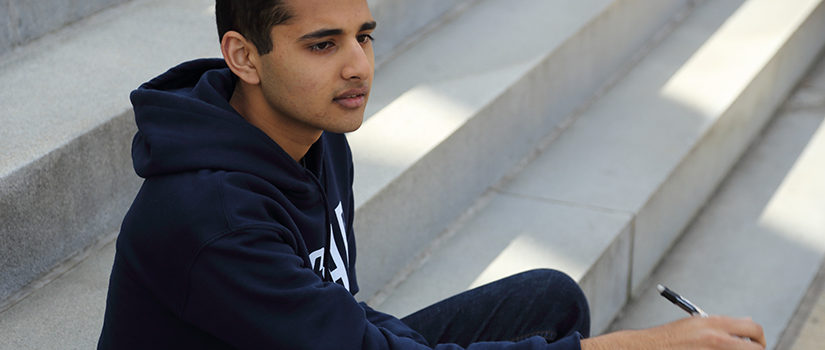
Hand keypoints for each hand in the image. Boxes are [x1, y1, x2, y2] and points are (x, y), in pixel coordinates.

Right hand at [581, 315, 765, 349]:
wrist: (648, 348)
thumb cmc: (670, 338)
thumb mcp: (695, 324)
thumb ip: (721, 325)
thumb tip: (747, 325)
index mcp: (713, 323)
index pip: (753, 328)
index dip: (759, 338)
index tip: (757, 343)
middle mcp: (716, 339)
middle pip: (755, 349)